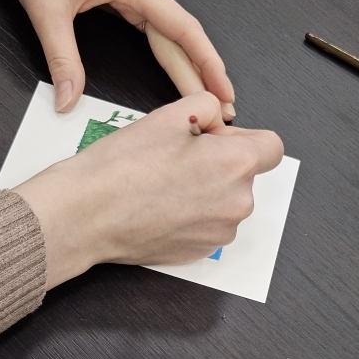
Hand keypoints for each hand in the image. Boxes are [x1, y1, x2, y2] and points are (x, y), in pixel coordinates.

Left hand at [2, 0, 235, 120]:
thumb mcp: (46, 9)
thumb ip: (61, 58)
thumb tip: (68, 100)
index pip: (182, 30)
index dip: (207, 64)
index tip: (222, 91)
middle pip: (182, 38)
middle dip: (203, 76)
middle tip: (222, 111)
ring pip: (173, 35)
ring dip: (192, 67)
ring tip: (206, 98)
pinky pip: (159, 29)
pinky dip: (174, 53)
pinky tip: (183, 71)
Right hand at [14, 92, 282, 288]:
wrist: (87, 214)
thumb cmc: (122, 166)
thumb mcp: (170, 113)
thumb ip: (209, 106)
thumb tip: (217, 123)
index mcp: (236, 164)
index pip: (271, 147)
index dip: (243, 137)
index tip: (215, 138)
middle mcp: (238, 203)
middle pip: (245, 175)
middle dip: (220, 162)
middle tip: (176, 157)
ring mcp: (220, 233)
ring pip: (226, 201)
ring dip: (207, 190)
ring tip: (164, 183)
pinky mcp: (201, 252)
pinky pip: (209, 225)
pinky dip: (193, 214)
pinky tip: (161, 205)